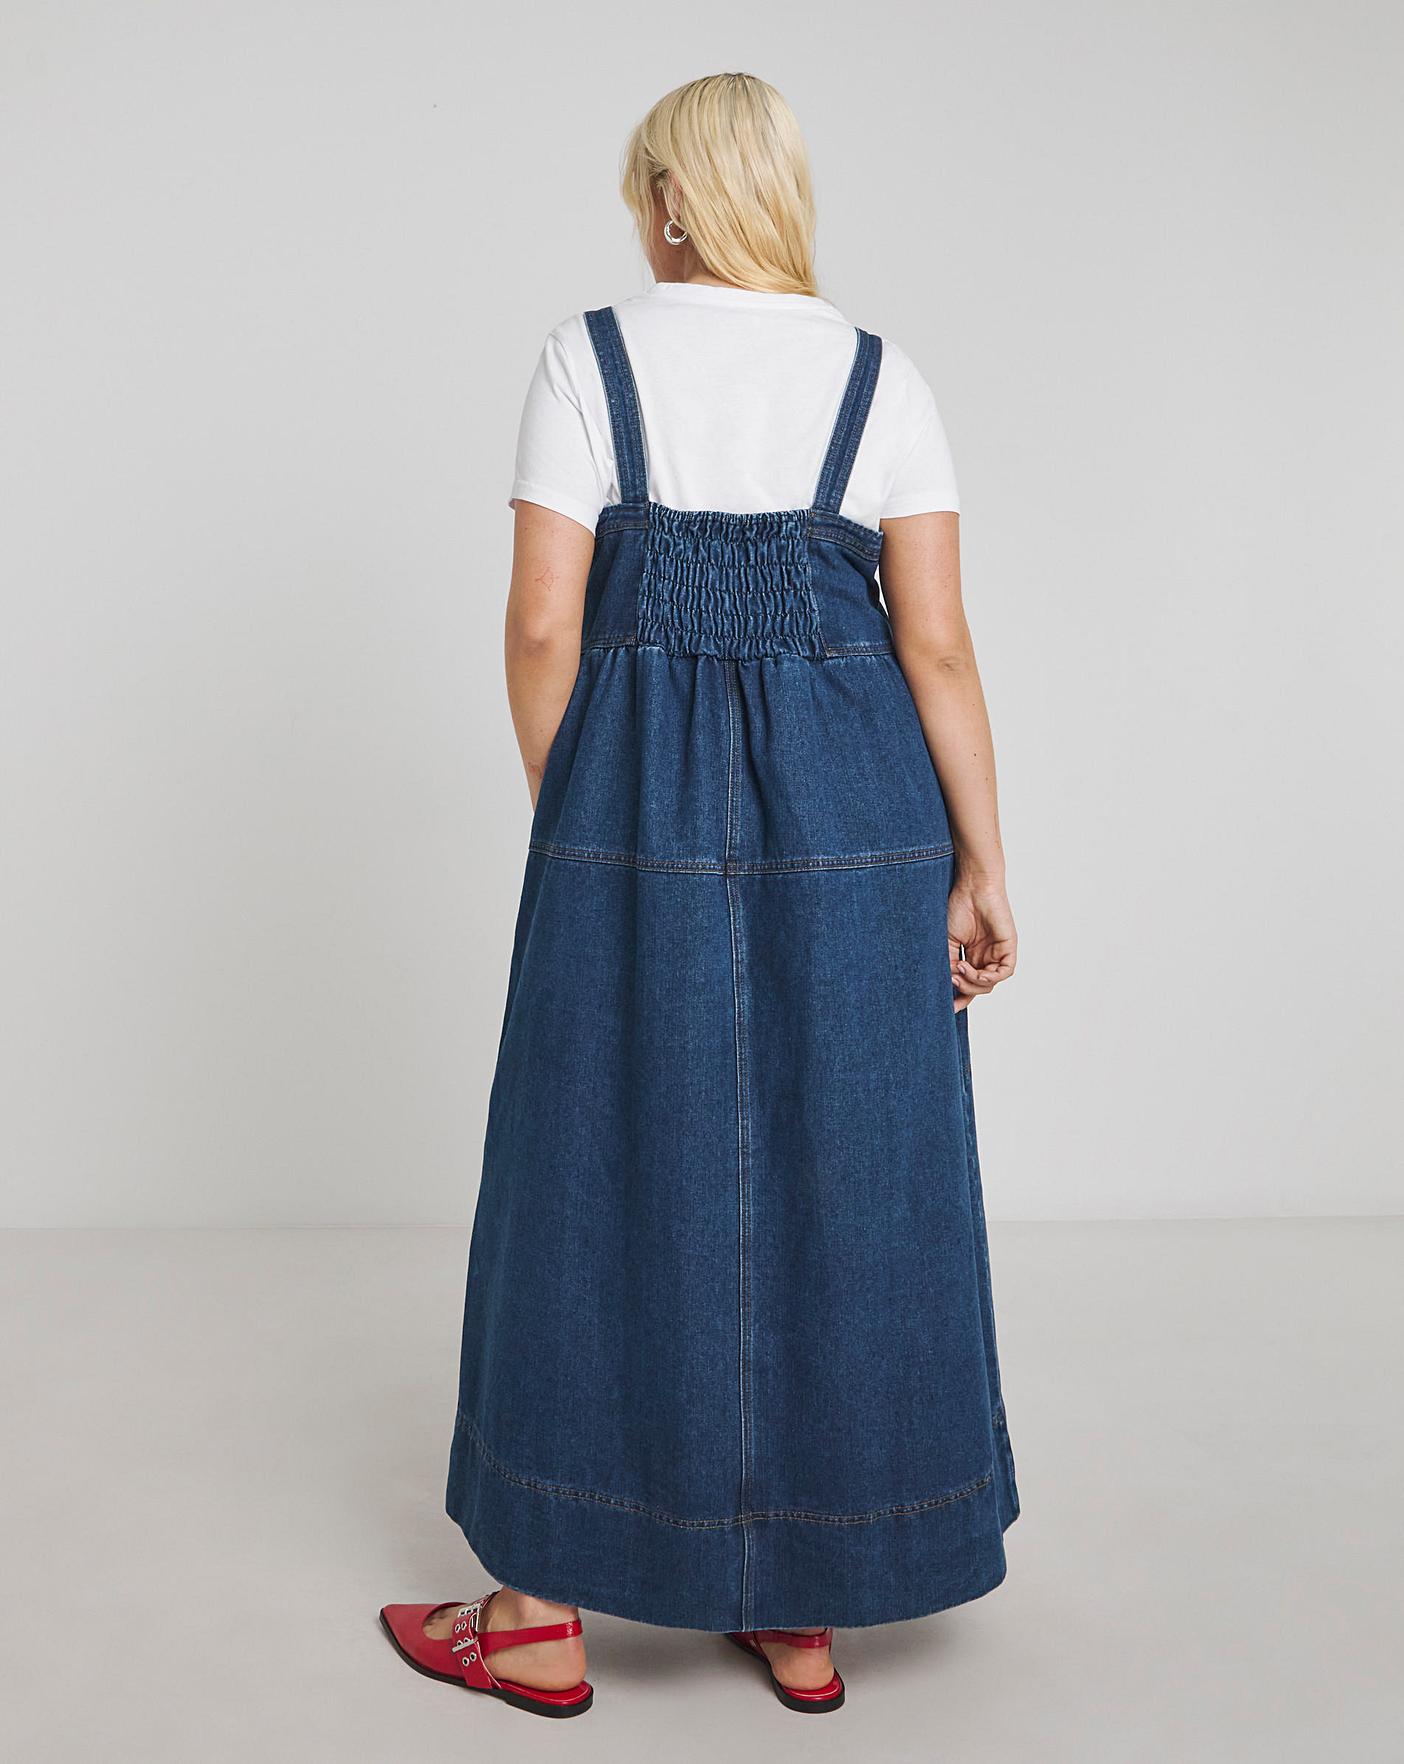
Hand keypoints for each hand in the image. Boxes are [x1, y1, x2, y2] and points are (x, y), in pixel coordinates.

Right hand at [947, 872, 1016, 1011]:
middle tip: (952, 981)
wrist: (972, 887)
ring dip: (974, 983)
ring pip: (991, 983)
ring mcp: (998, 952)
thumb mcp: (946, 941)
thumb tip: (944, 986)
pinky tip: (974, 970)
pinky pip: (1004, 972)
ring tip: (959, 971)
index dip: (960, 997)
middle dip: (965, 990)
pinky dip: (989, 977)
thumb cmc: (958, 907)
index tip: (948, 1007)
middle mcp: (986, 956)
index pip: (969, 983)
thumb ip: (946, 964)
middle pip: (980, 987)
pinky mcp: (1009, 947)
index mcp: (972, 955)